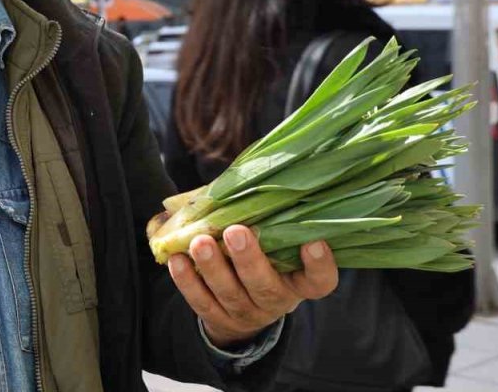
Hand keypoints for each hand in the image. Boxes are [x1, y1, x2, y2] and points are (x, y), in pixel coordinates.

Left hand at [167, 225, 338, 348]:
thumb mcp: (273, 242)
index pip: (320, 281)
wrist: (244, 305)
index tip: (314, 242)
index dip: (320, 266)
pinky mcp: (219, 318)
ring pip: (230, 294)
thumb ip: (265, 218)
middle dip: (249, 259)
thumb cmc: (263, 257)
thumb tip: (242, 179)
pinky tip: (177, 260)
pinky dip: (188, 282)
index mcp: (299, 282)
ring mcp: (247, 313)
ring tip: (199, 243)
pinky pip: (202, 302)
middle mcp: (277, 300)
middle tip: (235, 232)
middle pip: (266, 287)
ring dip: (213, 267)